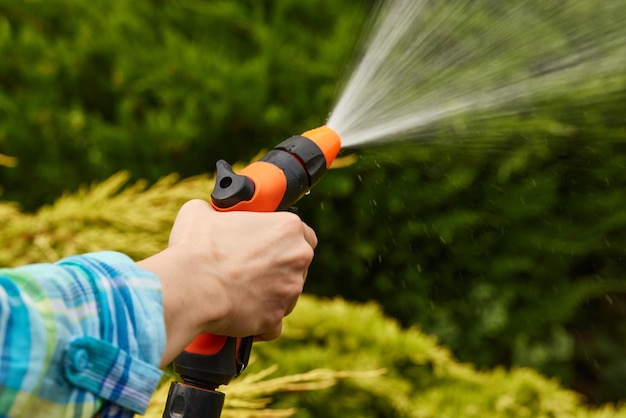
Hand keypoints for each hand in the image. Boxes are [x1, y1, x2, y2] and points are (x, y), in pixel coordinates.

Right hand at [138, 199, 316, 366]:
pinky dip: (260, 322)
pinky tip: (242, 315)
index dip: (286, 240)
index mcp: (288, 228)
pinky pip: (273, 324)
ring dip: (269, 294)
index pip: (304, 234)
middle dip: (278, 268)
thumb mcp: (202, 212)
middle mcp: (297, 259)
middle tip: (251, 267)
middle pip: (298, 265)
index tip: (270, 244)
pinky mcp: (275, 319)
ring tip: (240, 291)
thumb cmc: (197, 248)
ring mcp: (289, 291)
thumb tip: (211, 214)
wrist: (189, 287)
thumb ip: (218, 210)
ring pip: (286, 294)